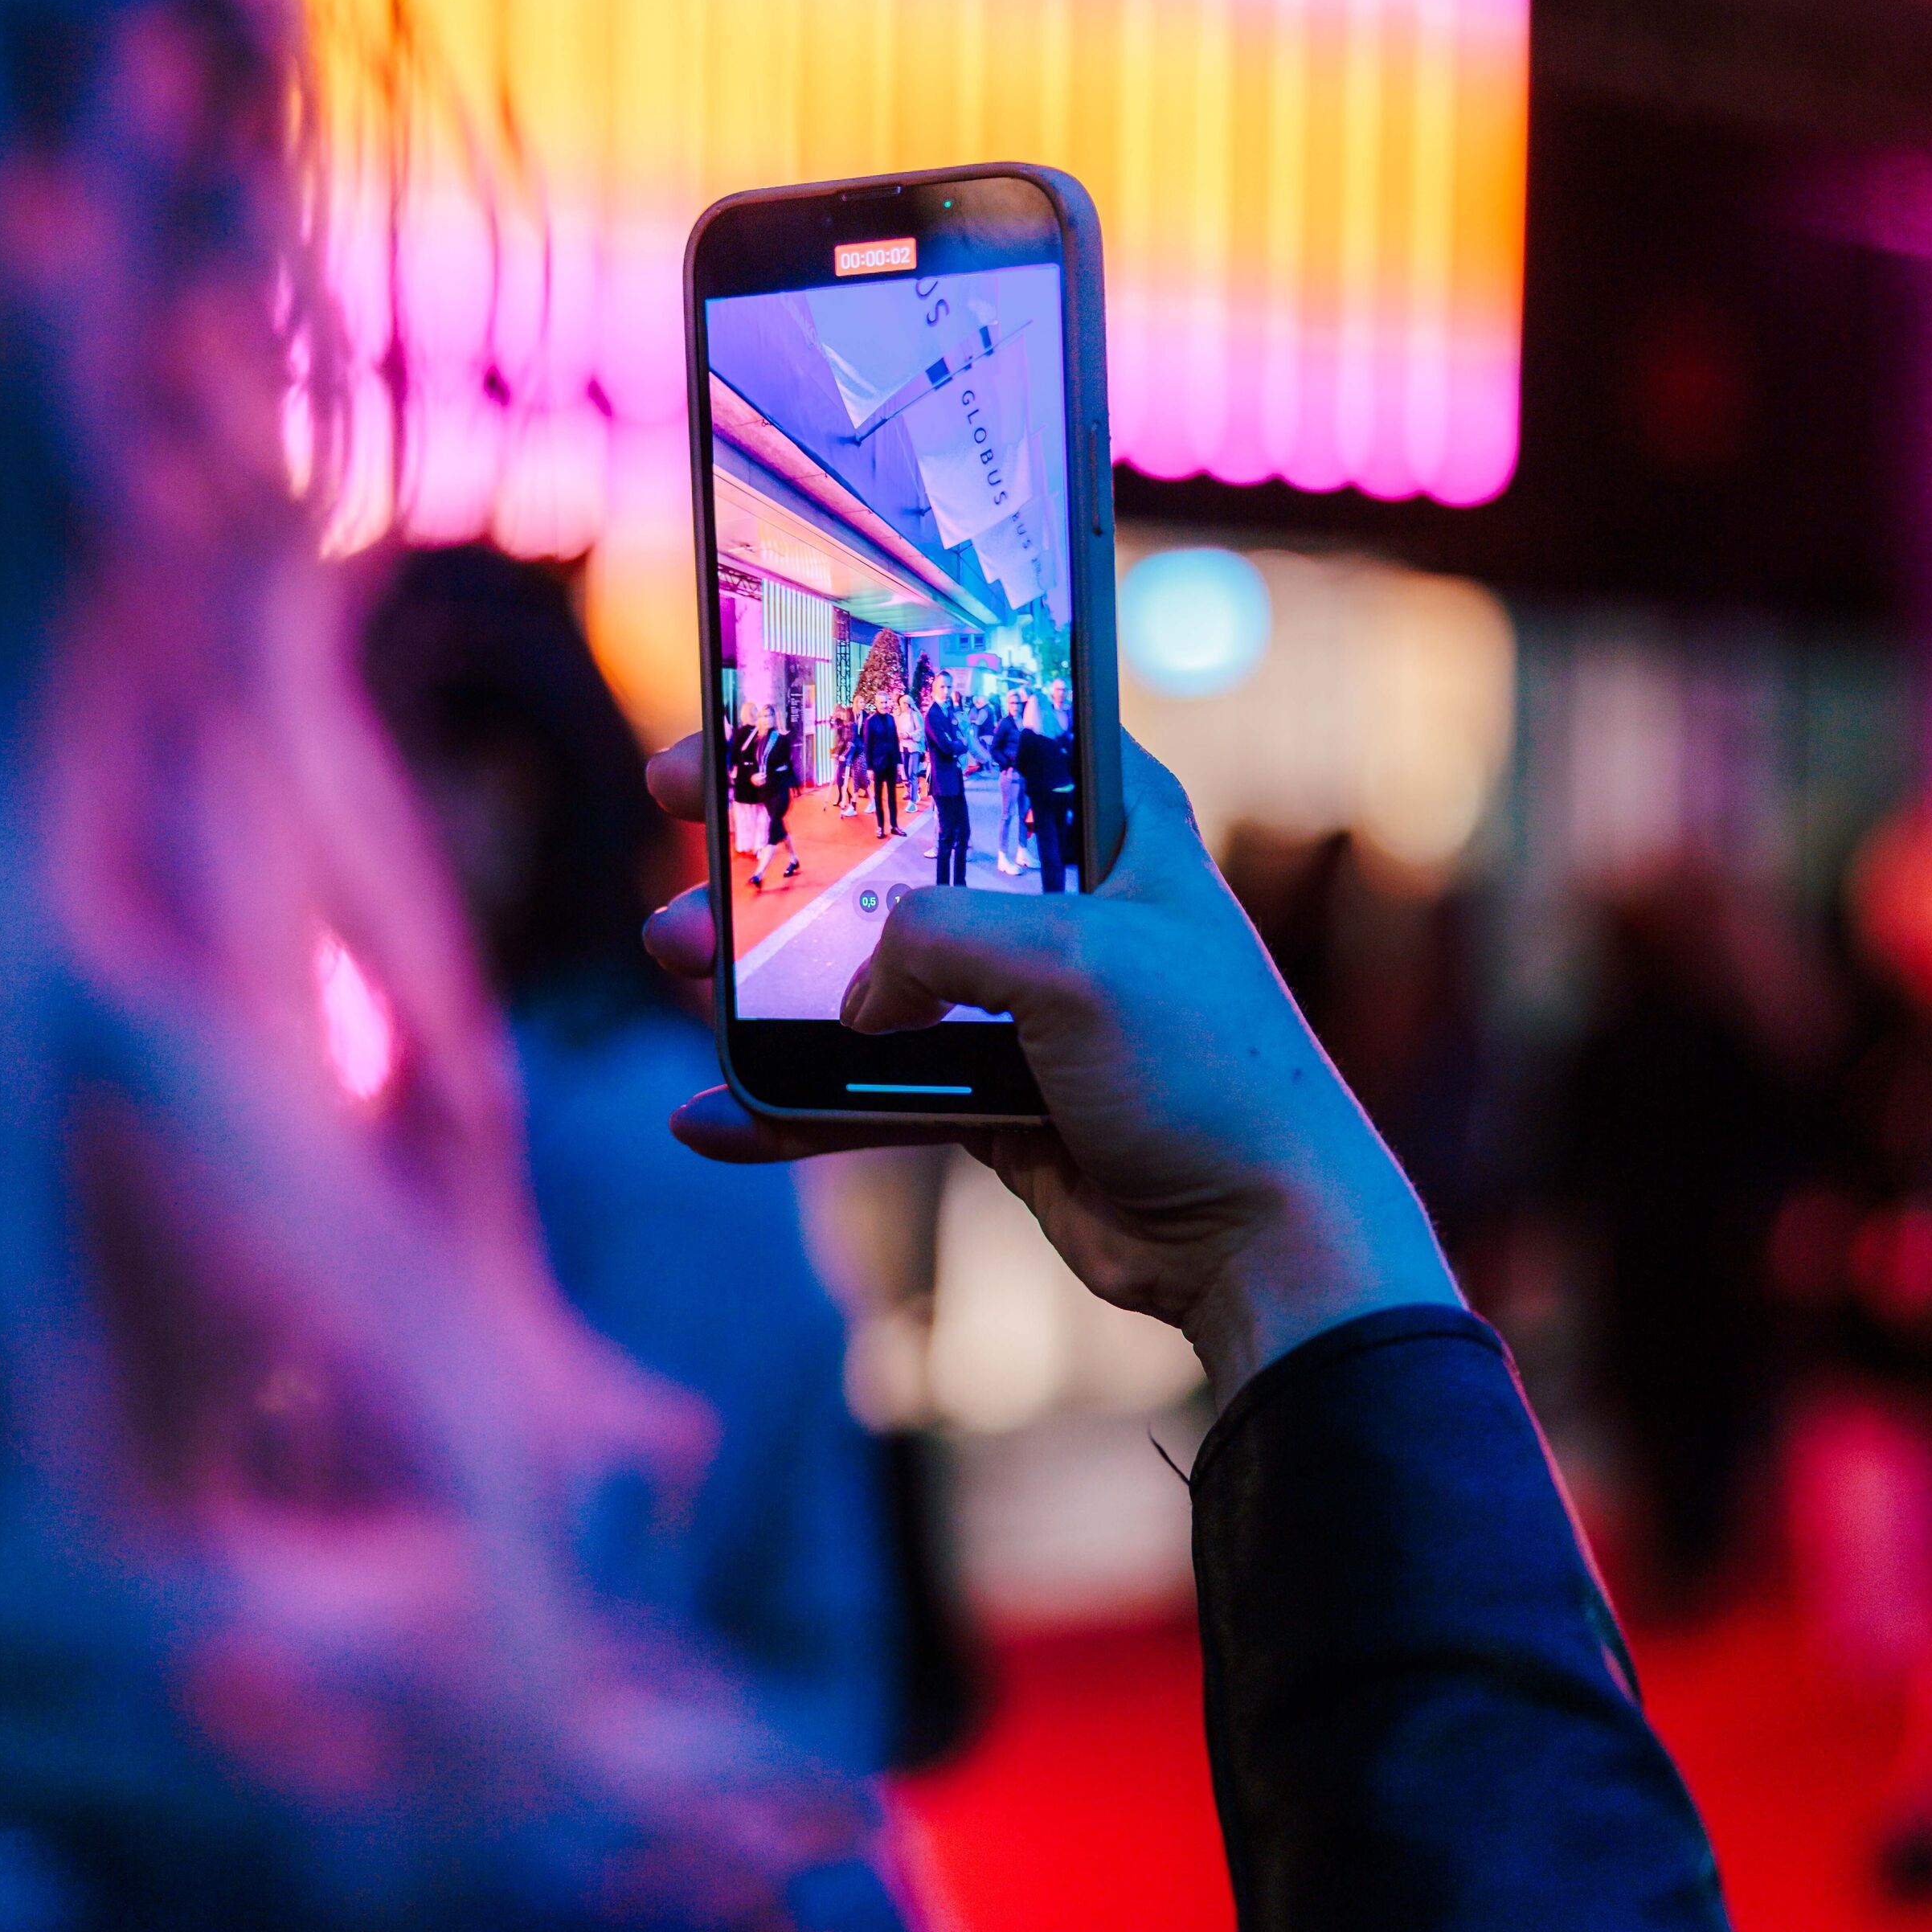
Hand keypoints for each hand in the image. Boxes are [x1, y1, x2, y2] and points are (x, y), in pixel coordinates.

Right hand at [645, 732, 1457, 1403]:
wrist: (1261, 1239)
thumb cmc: (1208, 1072)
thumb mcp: (1073, 961)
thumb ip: (937, 938)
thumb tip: (853, 1001)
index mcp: (1108, 824)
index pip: (973, 731)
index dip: (869, 705)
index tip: (765, 692)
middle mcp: (1061, 901)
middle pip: (890, 848)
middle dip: (775, 834)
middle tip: (677, 800)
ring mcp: (1021, 1004)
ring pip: (860, 975)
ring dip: (759, 971)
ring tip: (670, 955)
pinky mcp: (993, 1098)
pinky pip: (868, 1092)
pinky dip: (793, 1107)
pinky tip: (713, 1118)